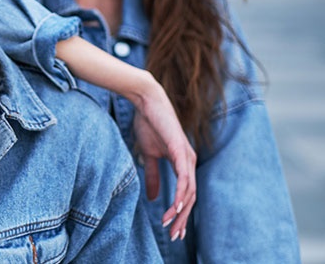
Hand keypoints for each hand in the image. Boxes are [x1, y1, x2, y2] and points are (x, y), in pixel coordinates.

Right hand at [133, 82, 196, 241]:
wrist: (146, 102)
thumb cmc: (149, 124)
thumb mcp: (149, 155)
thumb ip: (153, 175)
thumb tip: (152, 197)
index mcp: (183, 163)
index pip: (186, 194)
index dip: (180, 212)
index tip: (171, 228)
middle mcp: (189, 161)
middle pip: (191, 197)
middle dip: (182, 218)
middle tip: (174, 235)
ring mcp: (187, 156)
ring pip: (189, 191)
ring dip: (180, 211)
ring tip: (170, 224)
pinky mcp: (180, 150)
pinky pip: (184, 178)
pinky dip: (180, 193)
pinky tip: (175, 206)